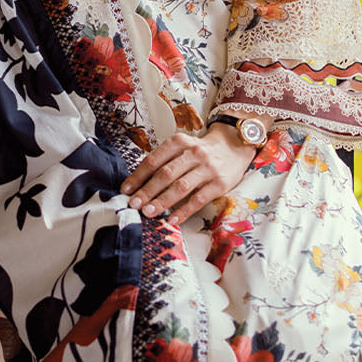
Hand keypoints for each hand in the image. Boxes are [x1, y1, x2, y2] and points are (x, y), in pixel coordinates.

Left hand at [120, 125, 254, 223]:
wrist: (235, 146)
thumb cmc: (202, 150)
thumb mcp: (184, 147)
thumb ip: (166, 160)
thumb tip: (140, 183)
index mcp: (180, 142)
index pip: (154, 160)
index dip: (138, 176)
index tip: (126, 189)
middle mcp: (194, 153)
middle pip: (165, 174)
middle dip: (147, 191)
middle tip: (133, 204)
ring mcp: (207, 169)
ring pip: (180, 187)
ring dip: (162, 201)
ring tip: (148, 212)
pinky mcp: (219, 183)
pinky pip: (198, 199)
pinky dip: (184, 210)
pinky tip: (172, 219)